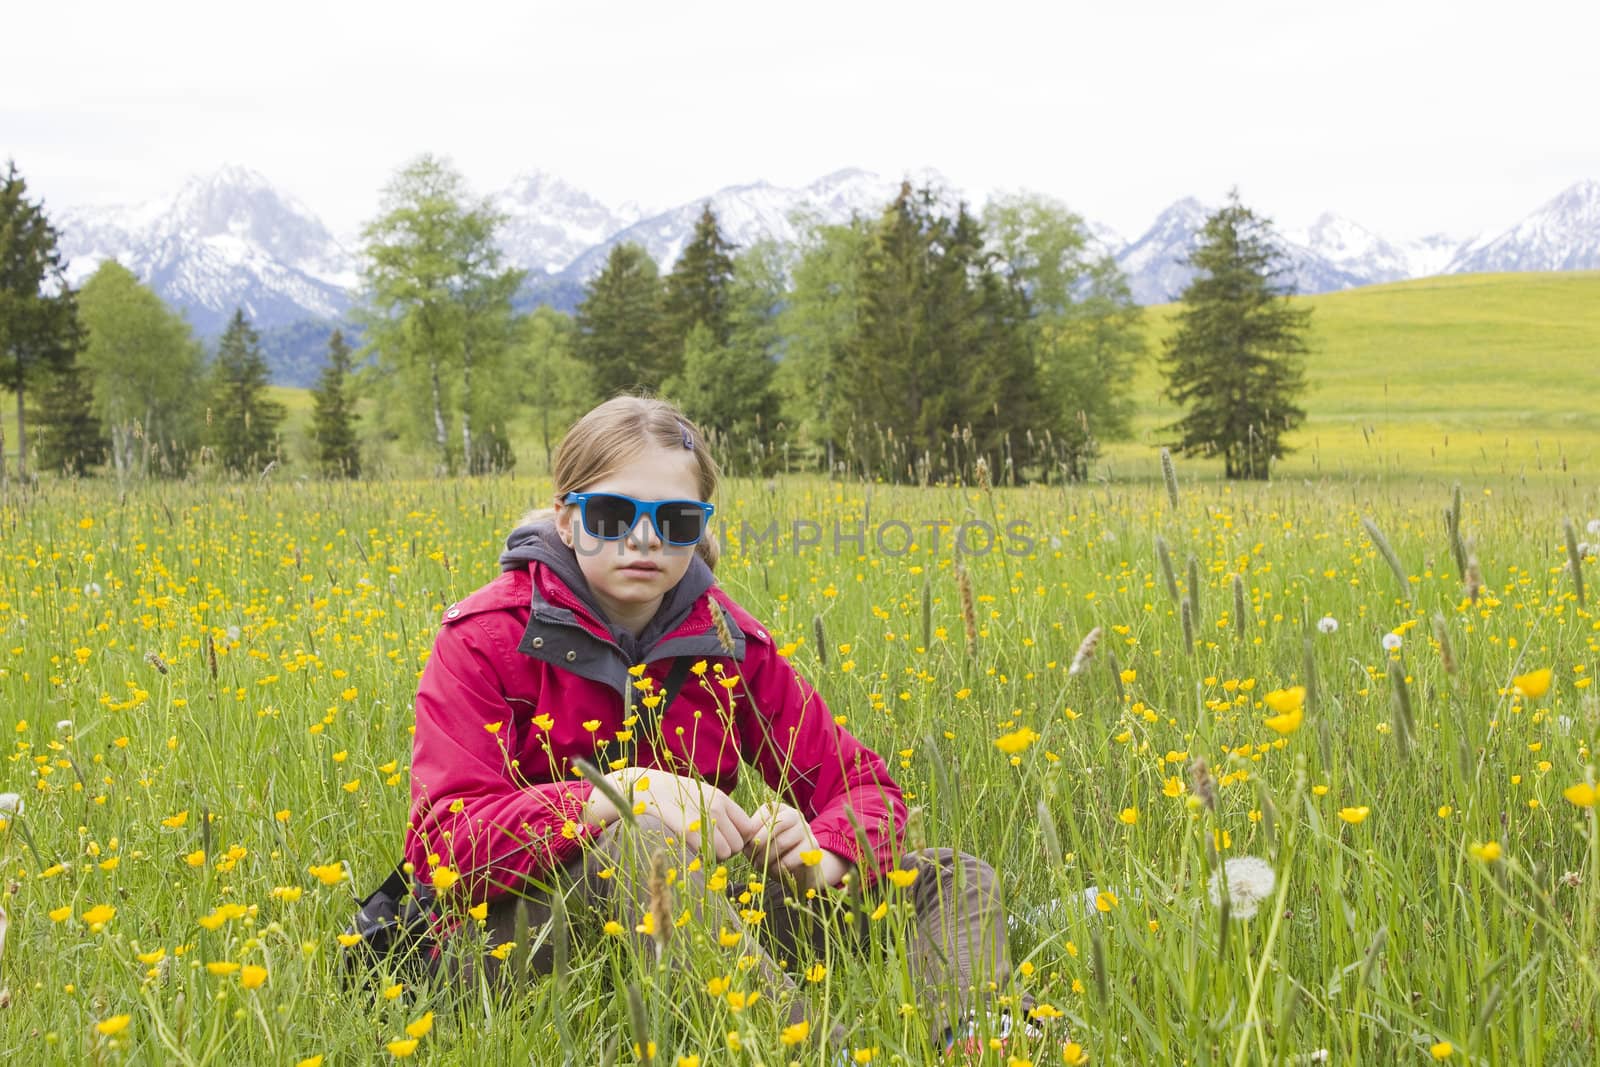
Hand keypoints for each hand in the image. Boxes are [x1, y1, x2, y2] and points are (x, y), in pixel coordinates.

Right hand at [581, 768, 757, 861]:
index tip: (728, 841)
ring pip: (725, 853)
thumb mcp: (704, 796)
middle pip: (738, 844)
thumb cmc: (676, 795)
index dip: (741, 839)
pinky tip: (692, 851)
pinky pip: (707, 854)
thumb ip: (723, 812)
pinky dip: (702, 858)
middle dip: (728, 852)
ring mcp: (703, 818)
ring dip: (715, 857)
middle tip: (712, 849)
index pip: (749, 827)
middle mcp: (717, 807)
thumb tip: (741, 834)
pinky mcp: (687, 829)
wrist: (647, 788)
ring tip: (701, 851)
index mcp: (723, 798)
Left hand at [744, 802, 850, 891]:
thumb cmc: (774, 853)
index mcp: (780, 809)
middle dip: (759, 845)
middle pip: (773, 827)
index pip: (763, 814)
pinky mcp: (812, 848)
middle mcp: (795, 815)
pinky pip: (789, 859)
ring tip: (761, 866)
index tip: (747, 846)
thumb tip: (744, 839)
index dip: (751, 832)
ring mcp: (806, 830)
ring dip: (766, 858)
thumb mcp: (760, 842)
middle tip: (753, 859)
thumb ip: (751, 836)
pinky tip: (776, 870)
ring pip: (781, 843)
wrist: (800, 870)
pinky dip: (778, 868)